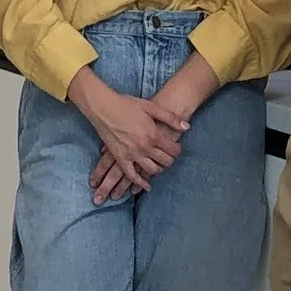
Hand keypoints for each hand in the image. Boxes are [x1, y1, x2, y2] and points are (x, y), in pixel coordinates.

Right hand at [69, 70, 188, 204]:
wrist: (103, 107)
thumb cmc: (127, 104)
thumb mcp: (151, 107)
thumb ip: (170, 118)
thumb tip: (187, 127)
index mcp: (153, 134)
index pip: (173, 150)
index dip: (177, 150)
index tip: (176, 148)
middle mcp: (144, 147)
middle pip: (165, 161)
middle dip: (170, 160)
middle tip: (168, 156)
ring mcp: (132, 154)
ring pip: (151, 170)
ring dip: (158, 169)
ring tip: (159, 165)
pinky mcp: (120, 158)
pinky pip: (131, 175)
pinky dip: (139, 183)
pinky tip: (146, 186)